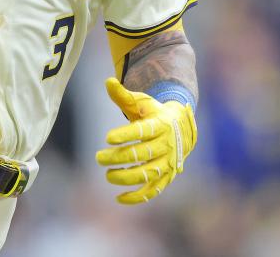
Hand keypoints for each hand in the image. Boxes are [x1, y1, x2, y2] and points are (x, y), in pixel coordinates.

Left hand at [95, 77, 196, 203]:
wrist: (181, 127)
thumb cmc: (155, 113)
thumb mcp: (142, 103)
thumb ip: (123, 96)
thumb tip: (107, 82)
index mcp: (161, 124)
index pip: (142, 131)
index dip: (125, 134)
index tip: (107, 137)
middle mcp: (166, 144)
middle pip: (141, 154)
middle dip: (117, 157)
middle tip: (99, 157)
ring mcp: (168, 163)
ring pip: (146, 174)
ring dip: (125, 177)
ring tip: (107, 174)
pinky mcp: (167, 177)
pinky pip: (153, 190)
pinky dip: (137, 197)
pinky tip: (119, 197)